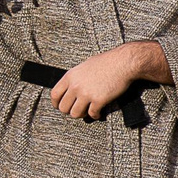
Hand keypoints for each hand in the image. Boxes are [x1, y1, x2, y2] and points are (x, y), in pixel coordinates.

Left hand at [49, 40, 169, 119]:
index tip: (60, 107)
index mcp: (70, 76)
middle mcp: (75, 86)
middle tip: (77, 110)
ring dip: (82, 114)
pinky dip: (95, 115)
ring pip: (75, 114)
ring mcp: (86, 94)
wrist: (123, 62)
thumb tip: (71, 88)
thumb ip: (75, 78)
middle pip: (63, 108)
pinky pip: (92, 114)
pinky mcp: (98, 100)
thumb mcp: (84, 66)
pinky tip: (98, 113)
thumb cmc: (106, 62)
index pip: (54, 95)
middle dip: (70, 111)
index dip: (56, 104)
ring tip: (87, 111)